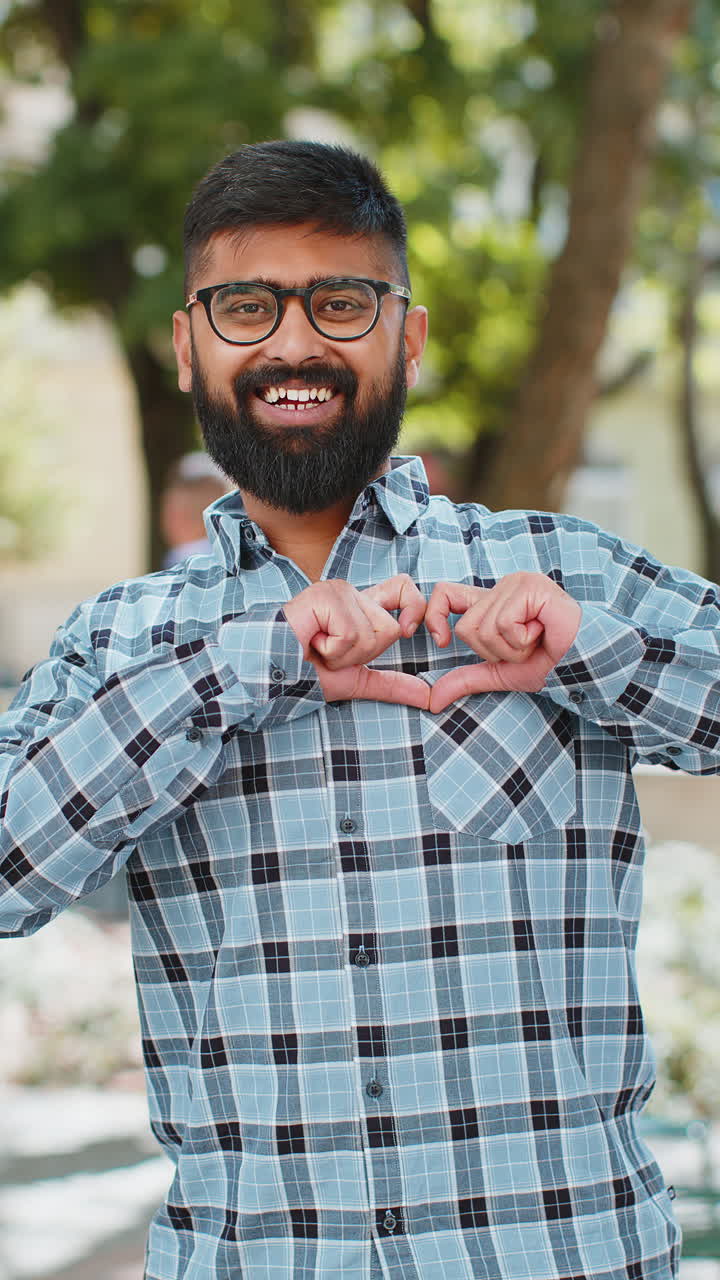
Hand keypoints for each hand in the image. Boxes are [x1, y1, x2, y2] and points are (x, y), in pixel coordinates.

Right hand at [283, 575, 429, 707]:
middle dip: (363, 654)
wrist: (272, 673)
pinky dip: (333, 650)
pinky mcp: (326, 596)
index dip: (414, 607)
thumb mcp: (357, 680)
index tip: (410, 631)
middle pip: (391, 628)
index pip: (403, 588)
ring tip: (319, 647)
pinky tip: (312, 642)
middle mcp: (352, 593)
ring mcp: (338, 591)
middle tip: (331, 651)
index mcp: (361, 607)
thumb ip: (392, 684)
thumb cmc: (306, 672)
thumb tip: (428, 697)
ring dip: (345, 655)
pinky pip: (351, 633)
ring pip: (373, 633)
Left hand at [425, 573, 580, 712]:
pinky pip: (504, 623)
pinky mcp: (529, 587)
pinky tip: (542, 633)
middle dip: (493, 651)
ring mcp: (516, 583)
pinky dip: (521, 641)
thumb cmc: (548, 663)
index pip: (445, 594)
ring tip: (535, 640)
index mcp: (491, 603)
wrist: (582, 662)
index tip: (441, 641)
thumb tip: (433, 700)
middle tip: (522, 646)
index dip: (433, 616)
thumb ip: (465, 679)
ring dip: (510, 649)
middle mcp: (501, 588)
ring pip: (483, 628)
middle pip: (465, 627)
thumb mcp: (499, 673)